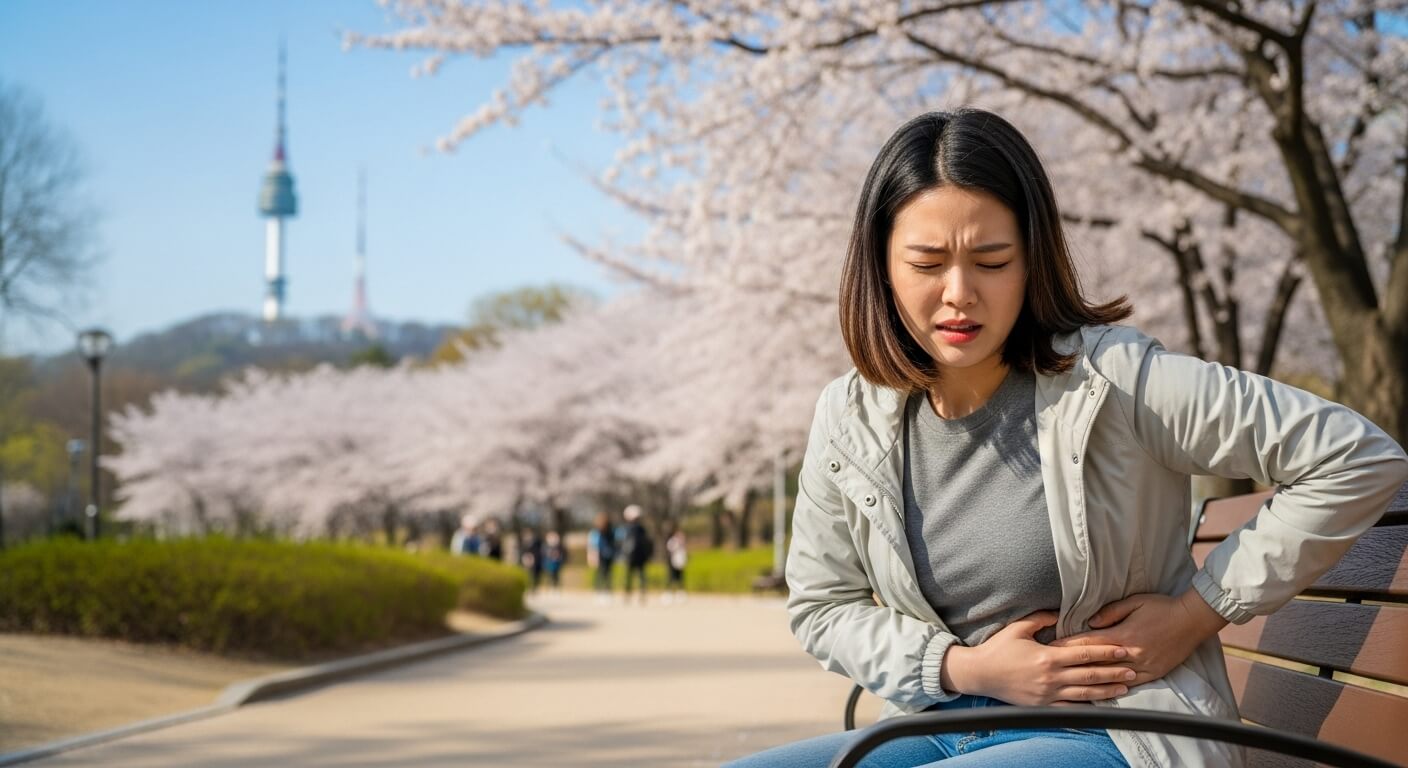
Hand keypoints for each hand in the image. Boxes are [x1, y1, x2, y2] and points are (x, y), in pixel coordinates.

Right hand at [941, 611, 1135, 704]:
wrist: (980, 674)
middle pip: (1090, 675)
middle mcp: (1052, 677)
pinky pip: (1070, 707)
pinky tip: (1100, 705)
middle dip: (1114, 672)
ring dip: (1107, 691)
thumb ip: (1041, 619)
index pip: (1085, 653)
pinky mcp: (1043, 705)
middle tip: (1133, 670)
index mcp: (1048, 657)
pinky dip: (1087, 706)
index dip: (1106, 651)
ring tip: (1124, 688)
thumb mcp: (1019, 628)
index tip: (1123, 650)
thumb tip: (1059, 613)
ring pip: (1085, 694)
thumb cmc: (997, 649)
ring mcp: (1048, 694)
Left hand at [1048, 591, 1228, 686]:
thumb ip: (1110, 613)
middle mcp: (1131, 654)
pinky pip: (1130, 685)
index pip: (1090, 643)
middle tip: (1054, 668)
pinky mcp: (1154, 674)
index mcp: (1123, 635)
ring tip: (1072, 682)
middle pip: (1096, 662)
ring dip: (1091, 679)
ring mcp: (1143, 666)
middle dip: (1074, 665)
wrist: (1192, 620)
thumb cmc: (1161, 607)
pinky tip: (1102, 691)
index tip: (1052, 649)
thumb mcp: (1133, 602)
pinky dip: (1114, 688)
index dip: (1069, 646)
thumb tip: (1091, 623)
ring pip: (1111, 677)